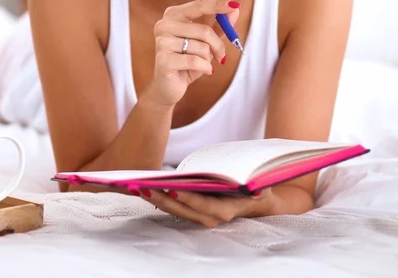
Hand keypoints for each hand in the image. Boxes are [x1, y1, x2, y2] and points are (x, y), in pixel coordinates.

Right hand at [139, 0, 239, 108]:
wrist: (168, 87)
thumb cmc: (187, 61)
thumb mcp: (206, 42)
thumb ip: (219, 25)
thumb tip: (235, 9)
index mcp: (173, 15)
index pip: (198, 6)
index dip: (218, 6)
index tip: (235, 5)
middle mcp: (164, 25)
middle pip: (203, 30)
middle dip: (218, 45)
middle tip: (221, 56)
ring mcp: (162, 42)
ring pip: (201, 47)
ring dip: (208, 58)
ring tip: (202, 64)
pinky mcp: (163, 60)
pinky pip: (195, 61)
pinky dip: (205, 68)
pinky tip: (203, 71)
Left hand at [139, 188, 269, 227]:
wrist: (259, 201)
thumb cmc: (257, 185)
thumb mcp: (258, 182)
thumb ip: (253, 182)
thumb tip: (251, 183)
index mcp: (227, 208)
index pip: (204, 205)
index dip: (189, 198)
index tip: (173, 189)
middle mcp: (212, 216)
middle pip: (183, 209)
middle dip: (163, 198)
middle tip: (145, 187)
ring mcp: (201, 215)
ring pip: (175, 209)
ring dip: (157, 199)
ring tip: (138, 186)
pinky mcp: (193, 211)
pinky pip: (174, 206)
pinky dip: (160, 198)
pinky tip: (144, 188)